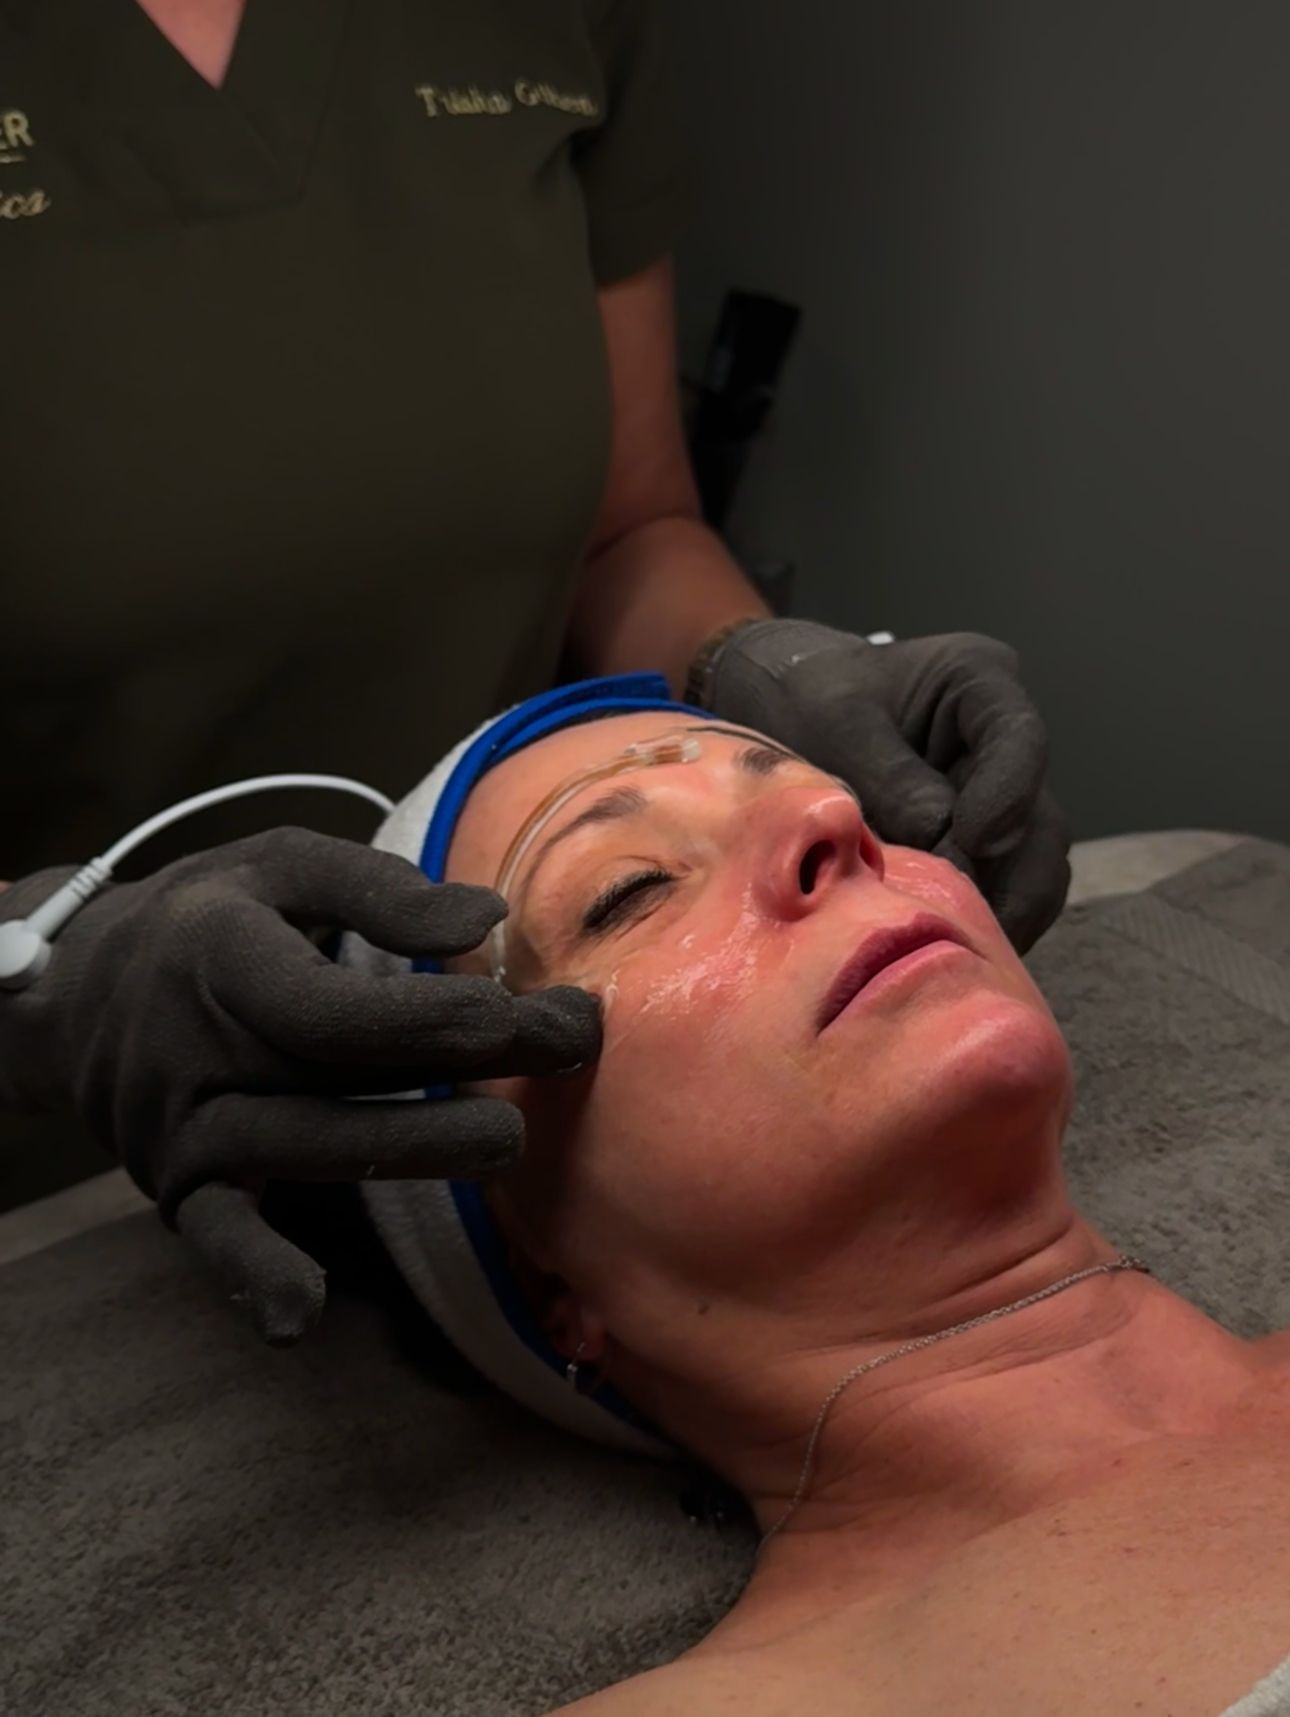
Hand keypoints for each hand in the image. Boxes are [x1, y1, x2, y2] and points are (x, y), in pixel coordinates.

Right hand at [0, 829, 599, 1342]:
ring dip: (416, 1150)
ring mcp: (188, 1127)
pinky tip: (301, 1314)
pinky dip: (253, 1276)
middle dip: (467, 1069)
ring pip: (309, 1149)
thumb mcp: (283, 866)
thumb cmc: (215, 918)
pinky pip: (218, 1236)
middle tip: (569, 1050)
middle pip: (343, 1074)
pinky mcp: (183, 1187)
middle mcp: (202, 1049)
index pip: (341, 1006)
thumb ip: (380, 889)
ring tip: (508, 1135)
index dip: (446, 1015)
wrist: (79, 990)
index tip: (539, 1007)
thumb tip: (485, 918)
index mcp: (224, 959)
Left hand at [703, 621, 1070, 950]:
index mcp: (979, 681)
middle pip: (1043, 820)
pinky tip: (938, 937)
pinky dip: (979, 919)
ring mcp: (998, 799)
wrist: (785, 710)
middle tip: (958, 918)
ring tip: (947, 938)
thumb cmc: (809, 698)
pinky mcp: (980, 846)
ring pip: (1035, 867)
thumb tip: (942, 838)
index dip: (1007, 797)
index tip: (970, 841)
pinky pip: (1004, 892)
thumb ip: (891, 777)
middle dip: (1012, 878)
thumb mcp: (837, 722)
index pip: (1022, 740)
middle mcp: (1003, 744)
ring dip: (1002, 910)